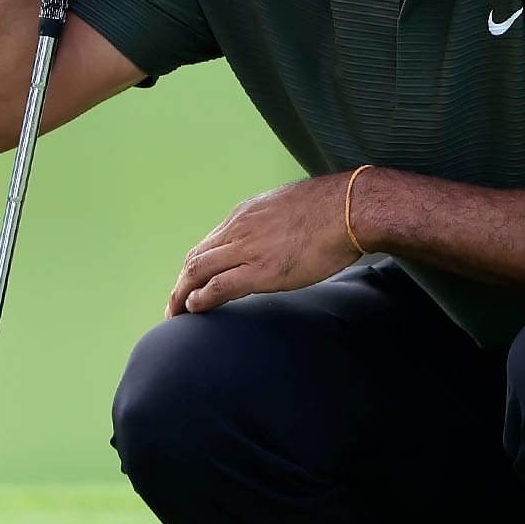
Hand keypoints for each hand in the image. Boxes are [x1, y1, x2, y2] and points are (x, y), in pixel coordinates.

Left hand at [168, 173, 358, 314]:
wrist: (349, 209)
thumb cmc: (332, 210)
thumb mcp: (290, 210)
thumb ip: (274, 225)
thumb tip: (276, 240)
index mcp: (246, 215)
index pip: (209, 243)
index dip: (196, 267)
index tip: (191, 284)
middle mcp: (238, 229)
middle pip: (196, 258)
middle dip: (180, 284)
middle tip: (175, 305)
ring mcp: (247, 249)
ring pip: (198, 272)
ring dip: (182, 295)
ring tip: (177, 314)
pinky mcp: (259, 270)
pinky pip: (218, 286)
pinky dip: (200, 298)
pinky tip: (194, 309)